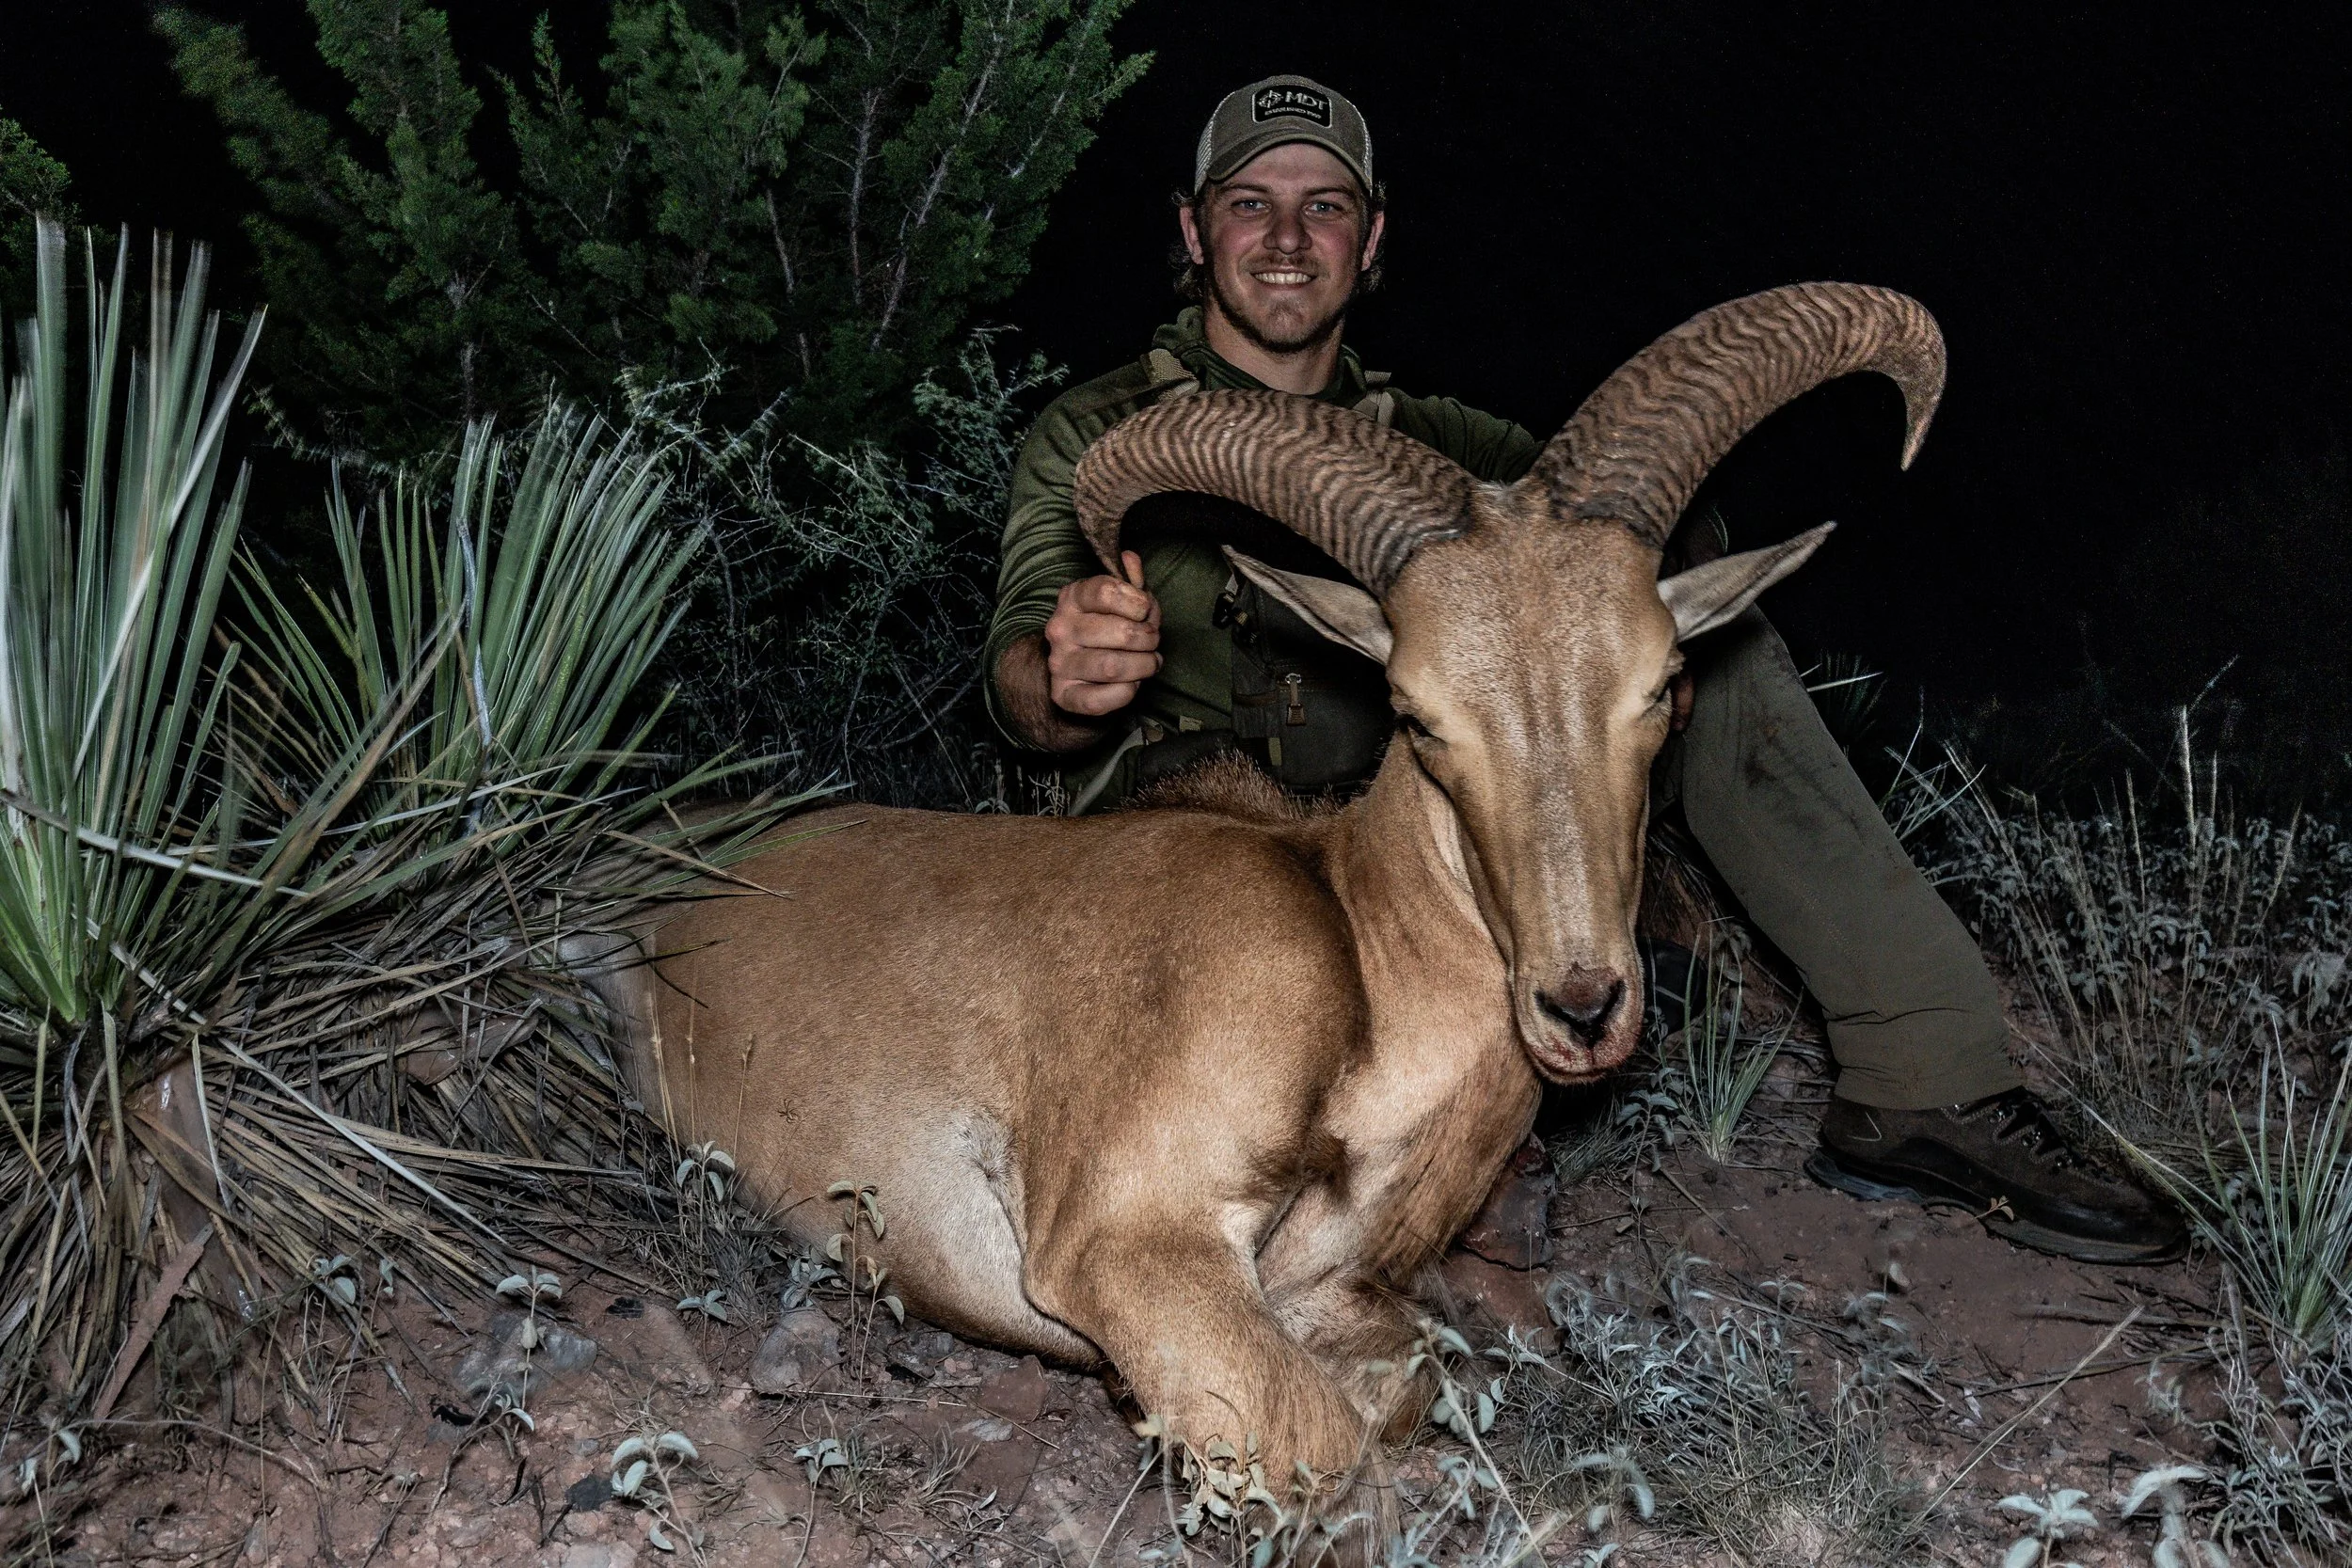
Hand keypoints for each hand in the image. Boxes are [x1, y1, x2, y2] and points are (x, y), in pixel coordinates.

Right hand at [1045, 550, 1161, 716]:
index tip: (1145, 610)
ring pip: (1114, 667)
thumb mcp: (1120, 599)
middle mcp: (1060, 629)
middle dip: (1149, 638)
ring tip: (1149, 662)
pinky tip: (1131, 683)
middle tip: (1152, 641)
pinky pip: (1101, 699)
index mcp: (1072, 598)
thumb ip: (1129, 580)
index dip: (1137, 602)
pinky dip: (1127, 692)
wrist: (1078, 670)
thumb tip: (1130, 559)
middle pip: (1120, 632)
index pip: (1105, 591)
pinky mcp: (1064, 695)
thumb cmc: (1107, 628)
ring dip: (1144, 666)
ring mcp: (1059, 663)